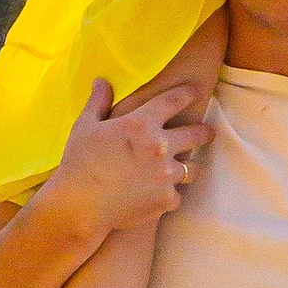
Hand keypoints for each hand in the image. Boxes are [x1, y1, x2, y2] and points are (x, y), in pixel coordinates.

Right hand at [45, 77, 211, 241]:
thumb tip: (101, 82)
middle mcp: (160, 146)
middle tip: (209, 132)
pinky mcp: (165, 199)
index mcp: (141, 124)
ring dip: (188, 167)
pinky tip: (163, 195)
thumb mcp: (85, 127)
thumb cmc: (78, 163)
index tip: (198, 92)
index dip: (188, 94)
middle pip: (196, 135)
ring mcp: (165, 175)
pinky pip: (177, 196)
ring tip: (186, 169)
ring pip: (192, 169)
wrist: (80, 205)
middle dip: (205, 132)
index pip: (173, 101)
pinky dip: (170, 195)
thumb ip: (98, 102)